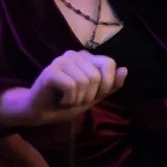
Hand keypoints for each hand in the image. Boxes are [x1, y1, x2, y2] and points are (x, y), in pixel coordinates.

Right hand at [0, 50, 127, 126]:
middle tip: (76, 99)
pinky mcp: (51, 71)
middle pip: (97, 76)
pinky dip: (69, 100)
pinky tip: (60, 101)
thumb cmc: (67, 102)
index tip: (92, 95)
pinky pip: (72, 87)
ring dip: (78, 99)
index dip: (106, 85)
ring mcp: (62, 60)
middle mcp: (75, 54)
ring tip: (67, 99)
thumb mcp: (94, 96)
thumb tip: (125, 70)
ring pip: (85, 82)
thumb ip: (110, 85)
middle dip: (89, 95)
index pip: (110, 64)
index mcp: (87, 57)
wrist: (40, 113)